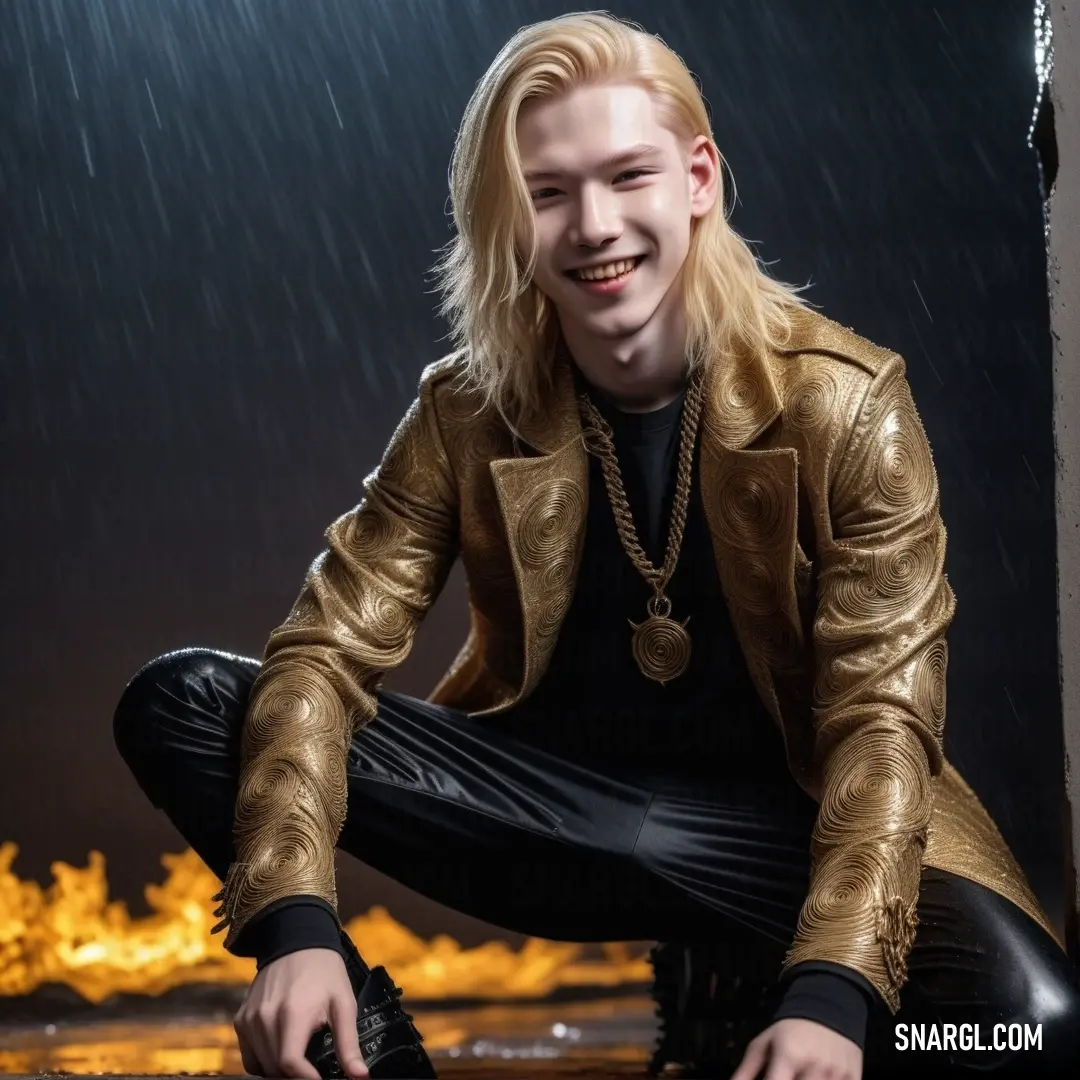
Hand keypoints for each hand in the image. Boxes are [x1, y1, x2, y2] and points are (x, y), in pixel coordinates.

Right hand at [234, 947, 368, 1078]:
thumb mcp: (344, 1003)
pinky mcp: (241, 1020)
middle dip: (296, 1075)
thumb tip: (360, 1076)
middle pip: (275, 1068)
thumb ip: (348, 1043)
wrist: (296, 942)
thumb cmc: (324, 973)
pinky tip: (282, 1053)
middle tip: (315, 1069)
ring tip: (302, 1062)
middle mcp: (265, 1017)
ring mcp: (249, 1019)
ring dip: (280, 1070)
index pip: (290, 1063)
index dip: (307, 1079)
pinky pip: (250, 1057)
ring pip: (261, 1066)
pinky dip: (264, 1063)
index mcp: (293, 1013)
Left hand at [729, 1017, 862, 1079]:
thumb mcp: (765, 1043)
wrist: (829, 1006)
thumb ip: (747, 1070)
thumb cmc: (792, 1029)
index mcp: (789, 1056)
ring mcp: (836, 1075)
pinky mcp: (854, 1078)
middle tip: (785, 1077)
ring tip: (799, 1076)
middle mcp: (814, 1067)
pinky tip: (816, 1078)